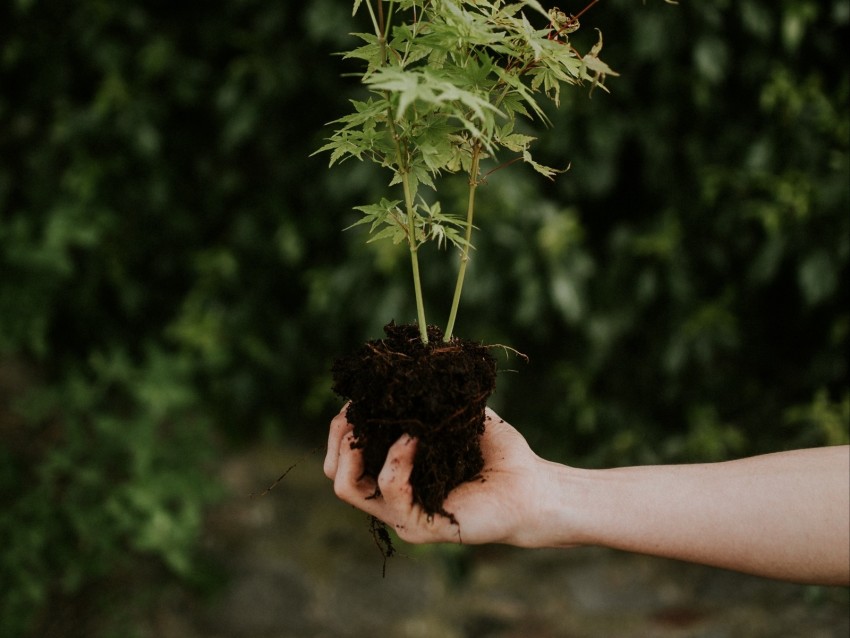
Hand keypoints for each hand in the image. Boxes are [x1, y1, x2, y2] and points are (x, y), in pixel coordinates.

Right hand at [323, 404, 558, 545]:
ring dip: (358, 447)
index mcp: (393, 473)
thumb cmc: (496, 452)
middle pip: (336, 473)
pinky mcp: (421, 527)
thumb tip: (404, 361)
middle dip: (338, 436)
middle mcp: (391, 497)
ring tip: (385, 422)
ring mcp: (402, 515)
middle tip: (356, 410)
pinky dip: (396, 459)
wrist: (531, 486)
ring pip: (348, 487)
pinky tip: (415, 438)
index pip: (344, 455)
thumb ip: (427, 397)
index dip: (343, 424)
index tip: (358, 395)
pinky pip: (391, 491)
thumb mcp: (454, 415)